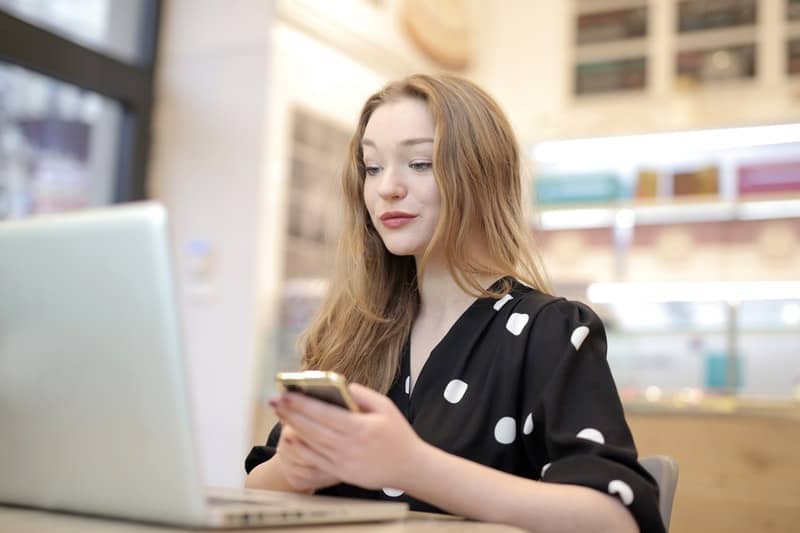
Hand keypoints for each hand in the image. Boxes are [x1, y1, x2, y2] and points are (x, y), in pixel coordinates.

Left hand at [271, 383, 425, 491]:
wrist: (409, 467)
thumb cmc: (398, 434)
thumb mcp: (386, 407)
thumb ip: (363, 394)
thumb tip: (340, 386)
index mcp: (360, 428)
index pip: (324, 413)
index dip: (302, 403)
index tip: (286, 393)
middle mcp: (349, 446)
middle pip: (312, 428)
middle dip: (290, 413)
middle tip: (274, 400)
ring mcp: (344, 462)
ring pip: (311, 443)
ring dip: (292, 428)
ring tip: (279, 414)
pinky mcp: (342, 473)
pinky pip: (316, 460)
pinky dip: (301, 449)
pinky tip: (290, 438)